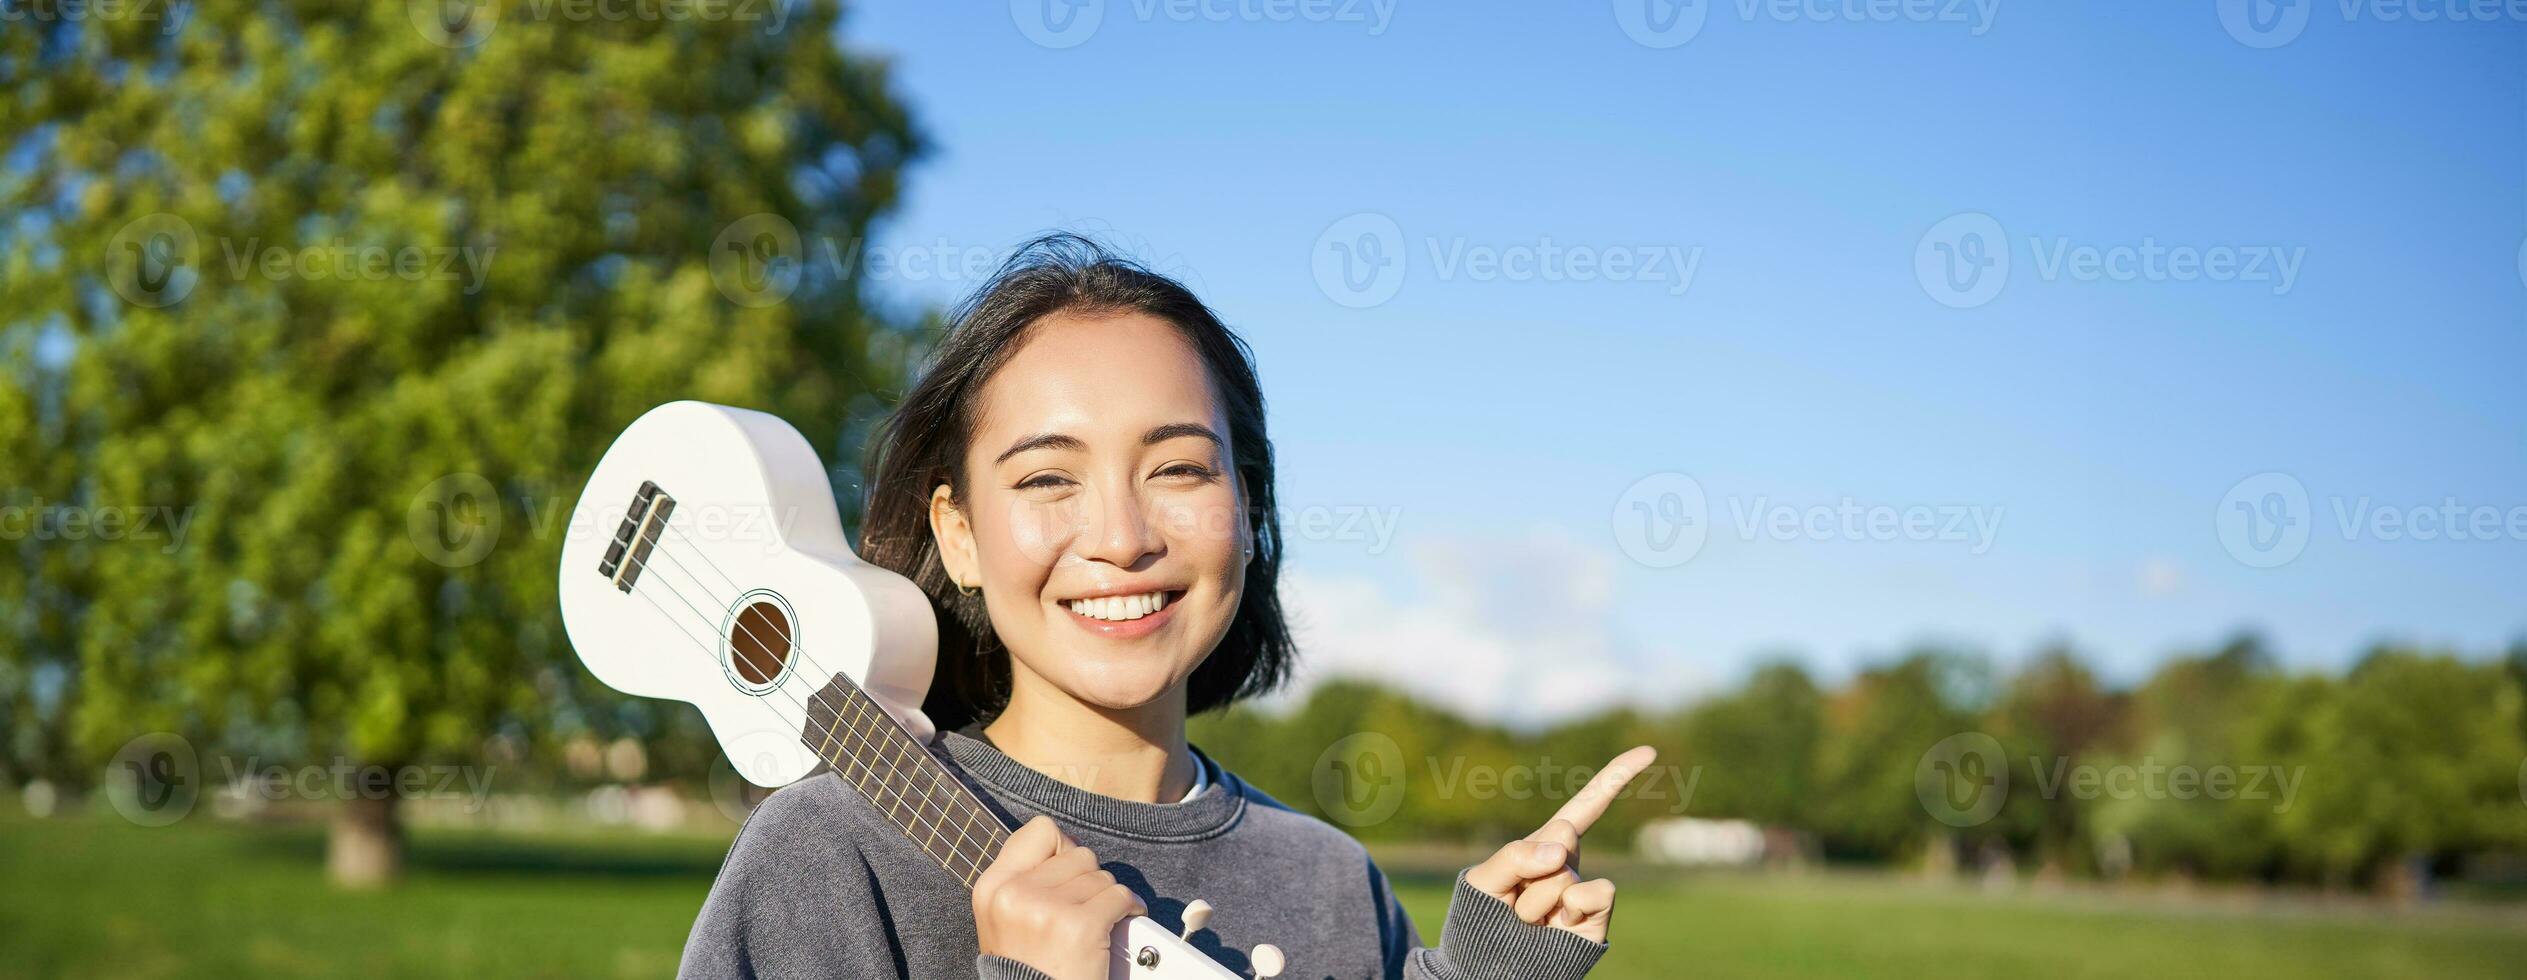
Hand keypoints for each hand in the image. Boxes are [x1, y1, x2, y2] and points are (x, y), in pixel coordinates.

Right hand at [972, 814, 1146, 979]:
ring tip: (1097, 921)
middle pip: (1079, 854)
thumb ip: (1025, 881)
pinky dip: (1130, 909)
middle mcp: (1016, 894)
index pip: (1041, 831)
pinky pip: (1121, 897)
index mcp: (993, 887)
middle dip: (1088, 879)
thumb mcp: (1004, 920)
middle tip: (1082, 908)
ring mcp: (1048, 910)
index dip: (1063, 848)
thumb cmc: (1026, 968)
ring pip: (1101, 876)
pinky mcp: (1081, 928)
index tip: (1067, 872)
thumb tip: (1066, 846)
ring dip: (1106, 898)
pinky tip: (1121, 922)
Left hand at [1463, 745, 1656, 943]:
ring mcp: (1586, 891)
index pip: (1586, 806)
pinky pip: (1592, 893)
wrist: (1491, 969)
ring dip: (1533, 901)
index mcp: (1547, 845)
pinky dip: (1570, 907)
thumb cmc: (1483, 920)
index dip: (1617, 777)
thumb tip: (1563, 851)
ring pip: (1563, 872)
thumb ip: (1514, 856)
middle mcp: (1572, 865)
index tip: (1649, 751)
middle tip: (1514, 899)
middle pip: (1559, 836)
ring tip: (1526, 921)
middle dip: (1526, 865)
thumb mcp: (1483, 880)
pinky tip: (1557, 927)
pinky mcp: (1597, 917)